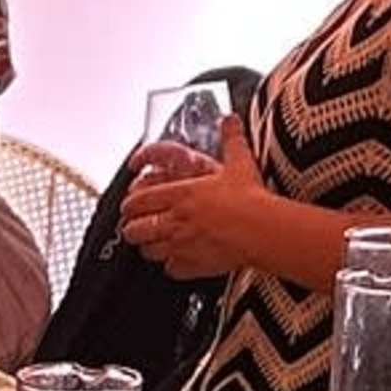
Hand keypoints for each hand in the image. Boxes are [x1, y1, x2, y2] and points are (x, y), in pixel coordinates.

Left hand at [124, 128, 270, 279]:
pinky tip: (179, 261)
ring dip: (148, 247)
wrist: (261, 229)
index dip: (129, 204)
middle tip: (136, 226)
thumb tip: (230, 120)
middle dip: (132, 228)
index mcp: (179, 195)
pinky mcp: (192, 265)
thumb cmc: (249, 198)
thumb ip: (231, 139)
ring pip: (147, 252)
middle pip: (134, 230)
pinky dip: (172, 266)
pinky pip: (170, 270)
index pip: (138, 201)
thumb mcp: (239, 162)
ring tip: (153, 244)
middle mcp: (174, 221)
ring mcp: (180, 245)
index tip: (130, 205)